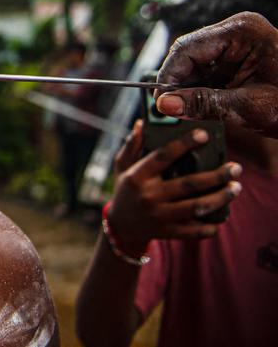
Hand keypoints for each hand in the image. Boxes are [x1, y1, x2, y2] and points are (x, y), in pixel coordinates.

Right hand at [106, 120, 241, 256]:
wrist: (119, 226)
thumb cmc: (125, 189)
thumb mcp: (123, 166)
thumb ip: (132, 145)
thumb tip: (142, 123)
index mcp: (137, 176)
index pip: (163, 156)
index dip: (184, 144)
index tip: (204, 135)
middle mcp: (148, 196)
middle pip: (189, 184)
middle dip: (216, 175)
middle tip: (236, 168)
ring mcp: (158, 216)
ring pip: (197, 207)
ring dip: (220, 198)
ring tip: (235, 188)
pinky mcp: (167, 232)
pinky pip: (194, 231)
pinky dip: (210, 225)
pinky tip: (222, 215)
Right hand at [155, 12, 277, 136]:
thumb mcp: (247, 107)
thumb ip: (202, 104)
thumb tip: (164, 105)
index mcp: (242, 31)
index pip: (188, 48)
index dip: (169, 75)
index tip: (159, 102)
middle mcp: (238, 29)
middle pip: (190, 52)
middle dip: (179, 80)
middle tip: (170, 108)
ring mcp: (240, 40)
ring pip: (198, 61)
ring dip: (190, 85)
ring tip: (187, 109)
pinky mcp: (242, 53)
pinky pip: (211, 67)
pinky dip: (204, 86)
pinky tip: (202, 103)